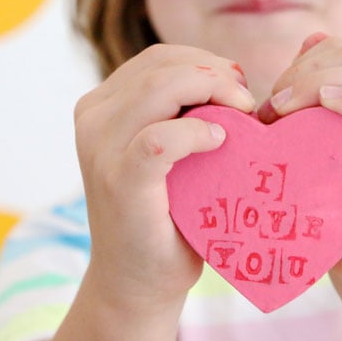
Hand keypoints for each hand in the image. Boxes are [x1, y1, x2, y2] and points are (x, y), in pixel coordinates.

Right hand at [74, 44, 255, 311]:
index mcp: (102, 106)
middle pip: (161, 66)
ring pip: (159, 88)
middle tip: (248, 104)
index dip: (206, 63)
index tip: (240, 89)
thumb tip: (237, 79)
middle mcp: (93, 119)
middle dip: (216, 75)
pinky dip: (195, 133)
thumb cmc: (164, 215)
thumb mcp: (167, 153)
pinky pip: (160, 138)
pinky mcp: (119, 181)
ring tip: (241, 120)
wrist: (135, 281)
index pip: (159, 59)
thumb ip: (183, 112)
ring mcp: (100, 149)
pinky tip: (219, 141)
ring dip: (212, 94)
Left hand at [258, 33, 341, 287]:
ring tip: (279, 115)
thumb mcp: (326, 138)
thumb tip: (311, 39)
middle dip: (300, 76)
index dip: (300, 66)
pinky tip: (324, 101)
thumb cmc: (339, 201)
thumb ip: (323, 91)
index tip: (271, 103)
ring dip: (311, 85)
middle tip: (270, 113)